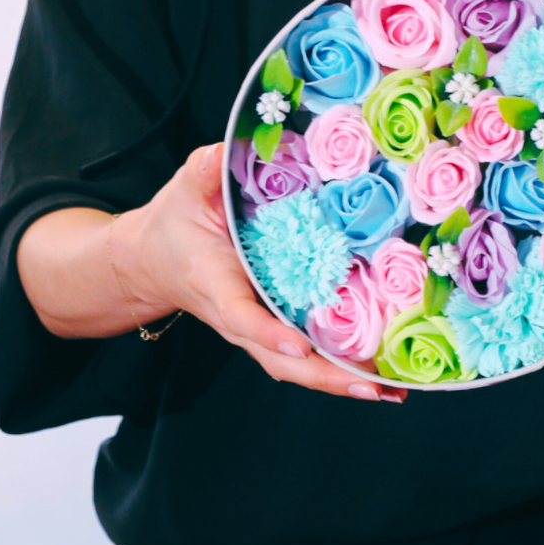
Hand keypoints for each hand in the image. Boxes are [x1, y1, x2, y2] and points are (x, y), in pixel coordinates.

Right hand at [113, 143, 405, 402]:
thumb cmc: (174, 224)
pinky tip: (378, 378)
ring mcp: (255, 331)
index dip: (269, 333)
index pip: (241, 315)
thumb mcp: (184, 191)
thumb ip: (204, 173)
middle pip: (281, 360)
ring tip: (389, 391)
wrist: (154, 260)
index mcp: (215, 284)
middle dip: (325, 377)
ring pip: (296, 368)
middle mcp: (237, 318)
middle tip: (373, 387)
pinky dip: (339, 372)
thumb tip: (224, 153)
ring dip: (341, 383)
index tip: (299, 346)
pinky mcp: (271, 330)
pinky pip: (305, 359)